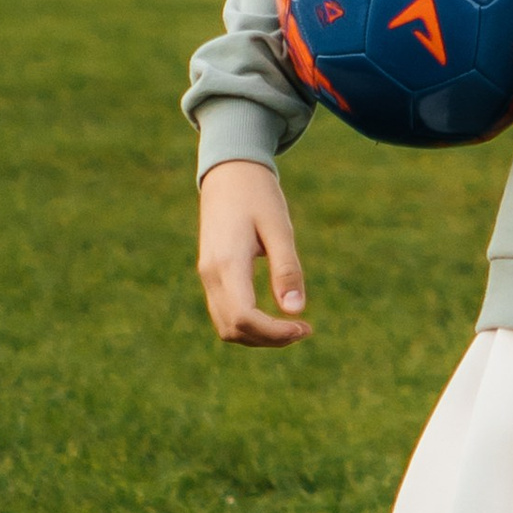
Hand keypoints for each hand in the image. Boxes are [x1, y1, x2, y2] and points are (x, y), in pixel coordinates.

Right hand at [197, 159, 311, 346]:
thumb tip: (296, 311)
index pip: (245, 317)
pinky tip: (273, 316)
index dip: (274, 333)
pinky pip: (224, 313)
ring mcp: (207, 276)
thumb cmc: (258, 196)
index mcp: (227, 263)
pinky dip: (248, 325)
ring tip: (291, 326)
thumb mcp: (279, 228)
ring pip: (226, 326)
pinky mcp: (210, 275)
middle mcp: (210, 274)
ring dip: (258, 336)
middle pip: (233, 329)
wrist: (229, 173)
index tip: (305, 327)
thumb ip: (287, 269)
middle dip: (269, 339)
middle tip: (304, 329)